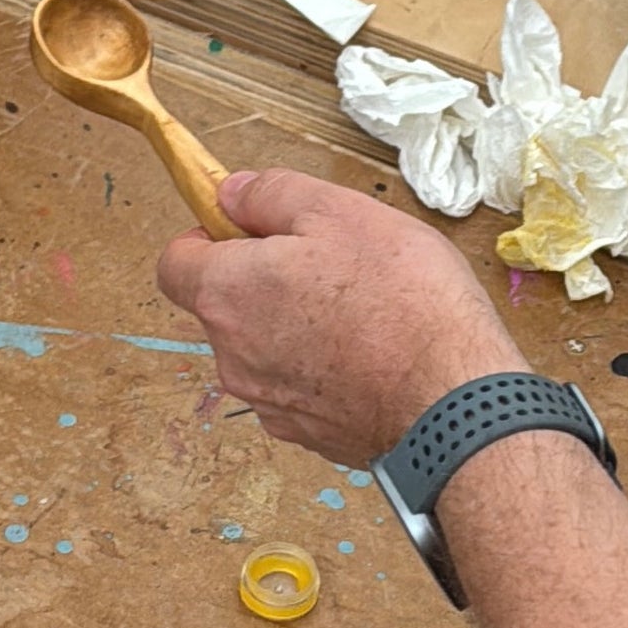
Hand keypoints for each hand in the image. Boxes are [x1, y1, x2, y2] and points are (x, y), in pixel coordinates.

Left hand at [155, 168, 519, 461]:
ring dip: (295, 325)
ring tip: (362, 310)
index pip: (174, 263)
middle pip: (224, 306)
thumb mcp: (339, 211)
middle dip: (264, 280)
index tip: (254, 229)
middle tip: (330, 263)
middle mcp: (232, 355)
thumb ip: (271, 195)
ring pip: (263, 347)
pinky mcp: (306, 433)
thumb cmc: (402, 301)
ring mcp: (267, 400)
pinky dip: (322, 368)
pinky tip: (371, 354)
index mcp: (227, 293)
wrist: (453, 402)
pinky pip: (298, 386)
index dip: (209, 238)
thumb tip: (230, 194)